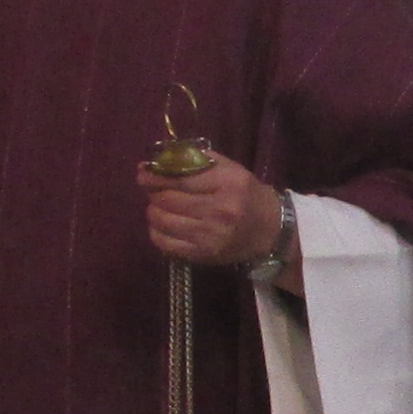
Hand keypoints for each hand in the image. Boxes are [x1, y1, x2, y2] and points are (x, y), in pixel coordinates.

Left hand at [143, 155, 290, 275]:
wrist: (269, 231)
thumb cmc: (246, 194)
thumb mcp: (230, 169)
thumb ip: (198, 160)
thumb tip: (160, 159)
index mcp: (227, 184)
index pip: (180, 178)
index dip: (155, 175)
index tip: (143, 172)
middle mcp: (219, 211)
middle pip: (168, 200)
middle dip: (153, 193)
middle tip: (153, 190)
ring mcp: (210, 236)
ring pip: (162, 221)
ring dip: (153, 211)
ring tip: (158, 206)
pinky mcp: (202, 254)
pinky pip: (165, 243)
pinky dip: (156, 231)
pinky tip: (163, 225)